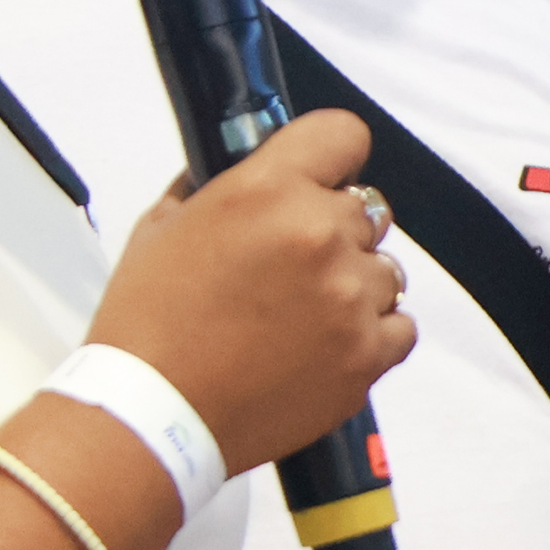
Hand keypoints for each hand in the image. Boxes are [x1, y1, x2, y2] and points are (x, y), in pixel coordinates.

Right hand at [91, 109, 413, 466]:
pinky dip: (374, 333)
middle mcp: (319, 235)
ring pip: (386, 271)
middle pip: (366, 208)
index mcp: (267, 190)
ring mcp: (349, 297)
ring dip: (355, 285)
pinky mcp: (366, 355)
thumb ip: (212, 187)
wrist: (153, 414)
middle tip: (292, 267)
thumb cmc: (148, 328)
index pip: (344, 135)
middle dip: (335, 231)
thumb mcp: (162, 227)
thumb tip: (237, 168)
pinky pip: (402, 327)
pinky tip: (327, 343)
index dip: (335, 156)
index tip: (326, 173)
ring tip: (301, 316)